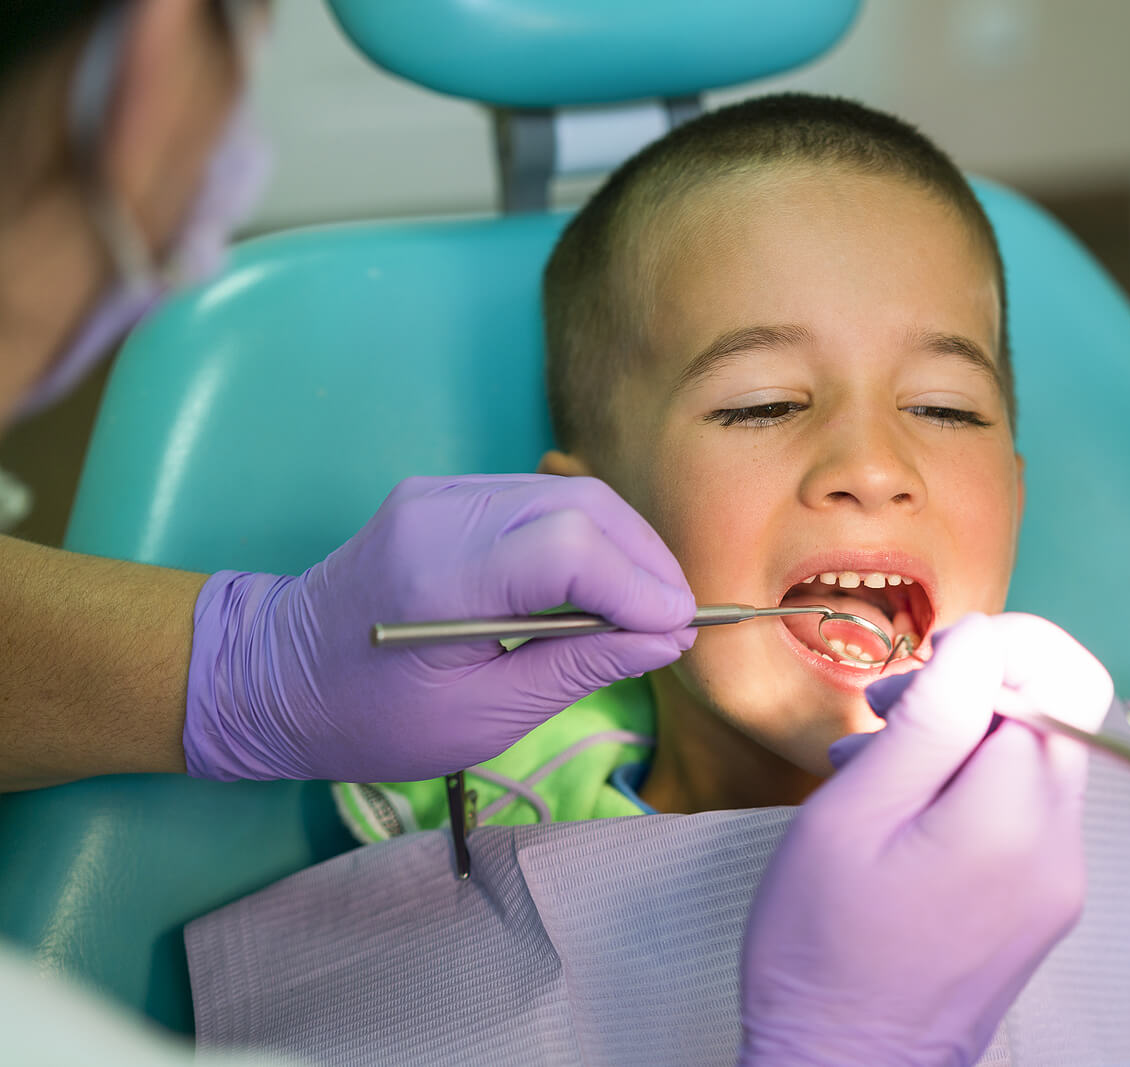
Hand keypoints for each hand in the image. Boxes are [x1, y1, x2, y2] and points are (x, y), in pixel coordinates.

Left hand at [182, 474, 694, 781]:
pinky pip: (542, 500)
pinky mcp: (448, 493)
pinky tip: (604, 587)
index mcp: (437, 577)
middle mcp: (441, 512)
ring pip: (570, 495)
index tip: (679, 633)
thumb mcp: (480, 717)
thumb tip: (666, 640)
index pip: (570, 550)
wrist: (273, 675)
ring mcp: (442, 492)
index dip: (639, 587)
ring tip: (650, 609)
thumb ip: (579, 667)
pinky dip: (590, 538)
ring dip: (625, 547)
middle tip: (677, 623)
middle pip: (582, 507)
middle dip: (645, 562)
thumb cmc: (367, 718)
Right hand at [739, 613, 1107, 1066]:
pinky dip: (971, 789)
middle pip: (1056, 715)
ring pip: (1035, 761)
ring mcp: (1059, 881)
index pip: (1053, 679)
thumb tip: (981, 638)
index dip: (990, 649)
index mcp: (1015, 817)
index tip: (925, 662)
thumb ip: (930, 716)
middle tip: (886, 710)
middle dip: (974, 688)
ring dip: (964, 739)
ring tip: (874, 763)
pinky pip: (1024, 813)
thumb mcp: (853, 813)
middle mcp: (1060, 848)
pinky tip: (901, 810)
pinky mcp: (1043, 905)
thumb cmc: (824, 950)